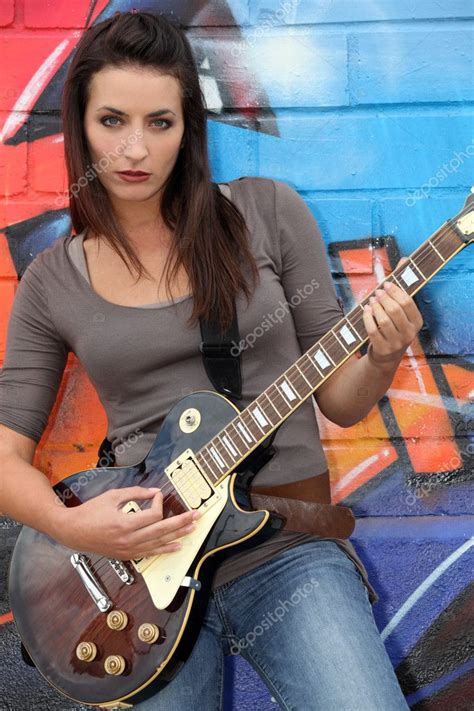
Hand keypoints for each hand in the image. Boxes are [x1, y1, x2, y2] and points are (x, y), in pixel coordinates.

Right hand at [54, 486, 201, 559]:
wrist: (72, 531)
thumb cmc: (91, 512)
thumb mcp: (112, 496)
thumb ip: (136, 493)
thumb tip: (155, 492)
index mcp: (125, 524)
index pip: (153, 515)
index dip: (159, 503)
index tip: (157, 495)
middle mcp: (129, 540)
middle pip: (162, 531)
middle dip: (182, 522)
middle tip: (197, 515)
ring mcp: (129, 550)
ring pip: (159, 543)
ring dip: (178, 536)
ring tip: (192, 529)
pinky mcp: (127, 555)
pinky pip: (150, 553)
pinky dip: (165, 549)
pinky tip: (177, 546)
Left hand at [363, 257, 423, 369]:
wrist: (386, 357)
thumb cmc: (394, 327)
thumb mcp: (401, 311)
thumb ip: (402, 286)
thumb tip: (405, 259)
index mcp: (417, 322)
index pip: (407, 302)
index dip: (394, 291)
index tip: (385, 284)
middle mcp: (409, 333)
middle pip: (395, 310)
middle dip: (384, 298)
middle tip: (376, 292)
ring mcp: (396, 343)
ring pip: (384, 320)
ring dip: (375, 307)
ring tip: (371, 301)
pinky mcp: (383, 348)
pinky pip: (373, 330)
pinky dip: (367, 318)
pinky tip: (365, 310)